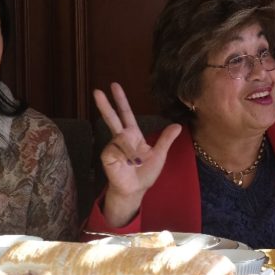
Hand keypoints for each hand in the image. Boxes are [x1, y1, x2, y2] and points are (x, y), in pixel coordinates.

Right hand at [94, 83, 181, 224]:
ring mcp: (112, 146)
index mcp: (133, 134)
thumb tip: (177, 125)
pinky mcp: (107, 156)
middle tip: (97, 91)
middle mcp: (121, 138)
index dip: (121, 100)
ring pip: (120, 138)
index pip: (126, 114)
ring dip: (131, 151)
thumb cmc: (145, 173)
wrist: (136, 189)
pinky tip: (126, 163)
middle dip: (104, 105)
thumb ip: (166, 139)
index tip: (114, 85)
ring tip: (136, 162)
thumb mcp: (159, 155)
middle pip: (112, 118)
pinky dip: (124, 155)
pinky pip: (115, 149)